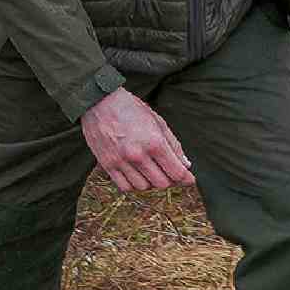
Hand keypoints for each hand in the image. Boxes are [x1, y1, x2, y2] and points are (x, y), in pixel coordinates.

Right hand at [81, 88, 195, 192]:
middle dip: (169, 179)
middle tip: (168, 172)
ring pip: (143, 187)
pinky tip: (136, 175)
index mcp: (154, 142)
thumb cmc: (131, 108)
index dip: (186, 179)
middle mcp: (138, 155)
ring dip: (151, 182)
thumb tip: (186, 165)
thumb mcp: (158, 121)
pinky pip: (125, 187)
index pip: (176, 172)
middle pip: (161, 183)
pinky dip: (134, 185)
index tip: (189, 179)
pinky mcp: (107, 165)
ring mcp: (121, 161)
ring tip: (151, 170)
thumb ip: (173, 145)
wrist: (99, 102)